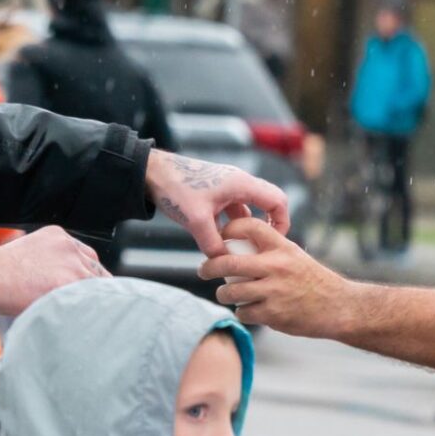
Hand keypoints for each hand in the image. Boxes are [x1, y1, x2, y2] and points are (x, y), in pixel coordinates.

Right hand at [0, 226, 109, 316]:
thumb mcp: (26, 253)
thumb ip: (47, 262)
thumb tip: (54, 280)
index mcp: (59, 236)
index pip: (87, 256)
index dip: (87, 275)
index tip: (85, 288)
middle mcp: (69, 247)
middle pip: (95, 270)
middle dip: (92, 287)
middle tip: (85, 305)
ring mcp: (72, 265)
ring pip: (96, 286)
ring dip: (90, 301)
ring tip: (82, 317)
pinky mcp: (70, 283)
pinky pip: (90, 300)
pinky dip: (86, 310)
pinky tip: (79, 320)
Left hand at [145, 150, 288, 257]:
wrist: (152, 172)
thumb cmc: (175, 189)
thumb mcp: (196, 220)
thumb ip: (212, 244)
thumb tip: (223, 263)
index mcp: (242, 184)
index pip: (278, 201)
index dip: (282, 223)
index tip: (275, 242)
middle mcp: (239, 183)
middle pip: (268, 203)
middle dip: (268, 226)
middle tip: (262, 247)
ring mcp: (227, 187)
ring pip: (248, 208)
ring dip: (246, 227)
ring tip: (240, 248)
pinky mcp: (215, 192)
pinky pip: (232, 210)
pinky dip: (231, 225)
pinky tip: (219, 241)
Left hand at [198, 218, 352, 336]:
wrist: (339, 307)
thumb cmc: (314, 280)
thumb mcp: (295, 256)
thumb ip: (270, 251)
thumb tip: (236, 247)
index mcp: (282, 248)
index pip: (249, 227)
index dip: (229, 229)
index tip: (219, 239)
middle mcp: (277, 267)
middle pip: (228, 263)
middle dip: (208, 267)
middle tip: (203, 270)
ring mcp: (274, 291)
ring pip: (231, 292)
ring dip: (223, 294)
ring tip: (224, 294)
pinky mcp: (273, 315)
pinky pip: (244, 312)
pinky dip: (242, 312)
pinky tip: (247, 310)